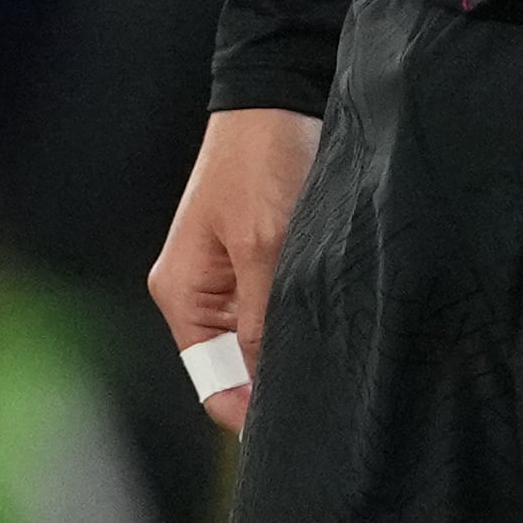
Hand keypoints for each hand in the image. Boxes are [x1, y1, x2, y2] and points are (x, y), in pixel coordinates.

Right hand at [147, 108, 321, 431]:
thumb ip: (265, 323)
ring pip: (262, 342)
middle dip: (276, 384)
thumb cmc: (263, 160)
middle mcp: (200, 295)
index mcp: (183, 296)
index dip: (252, 414)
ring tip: (339, 361)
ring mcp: (229, 278)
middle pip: (236, 368)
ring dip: (294, 350)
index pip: (212, 383)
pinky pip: (277, 311)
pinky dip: (303, 320)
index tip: (303, 429)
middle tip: (333, 398)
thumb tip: (269, 393)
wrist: (279, 93)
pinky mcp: (259, 260)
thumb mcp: (266, 246)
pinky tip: (337, 325)